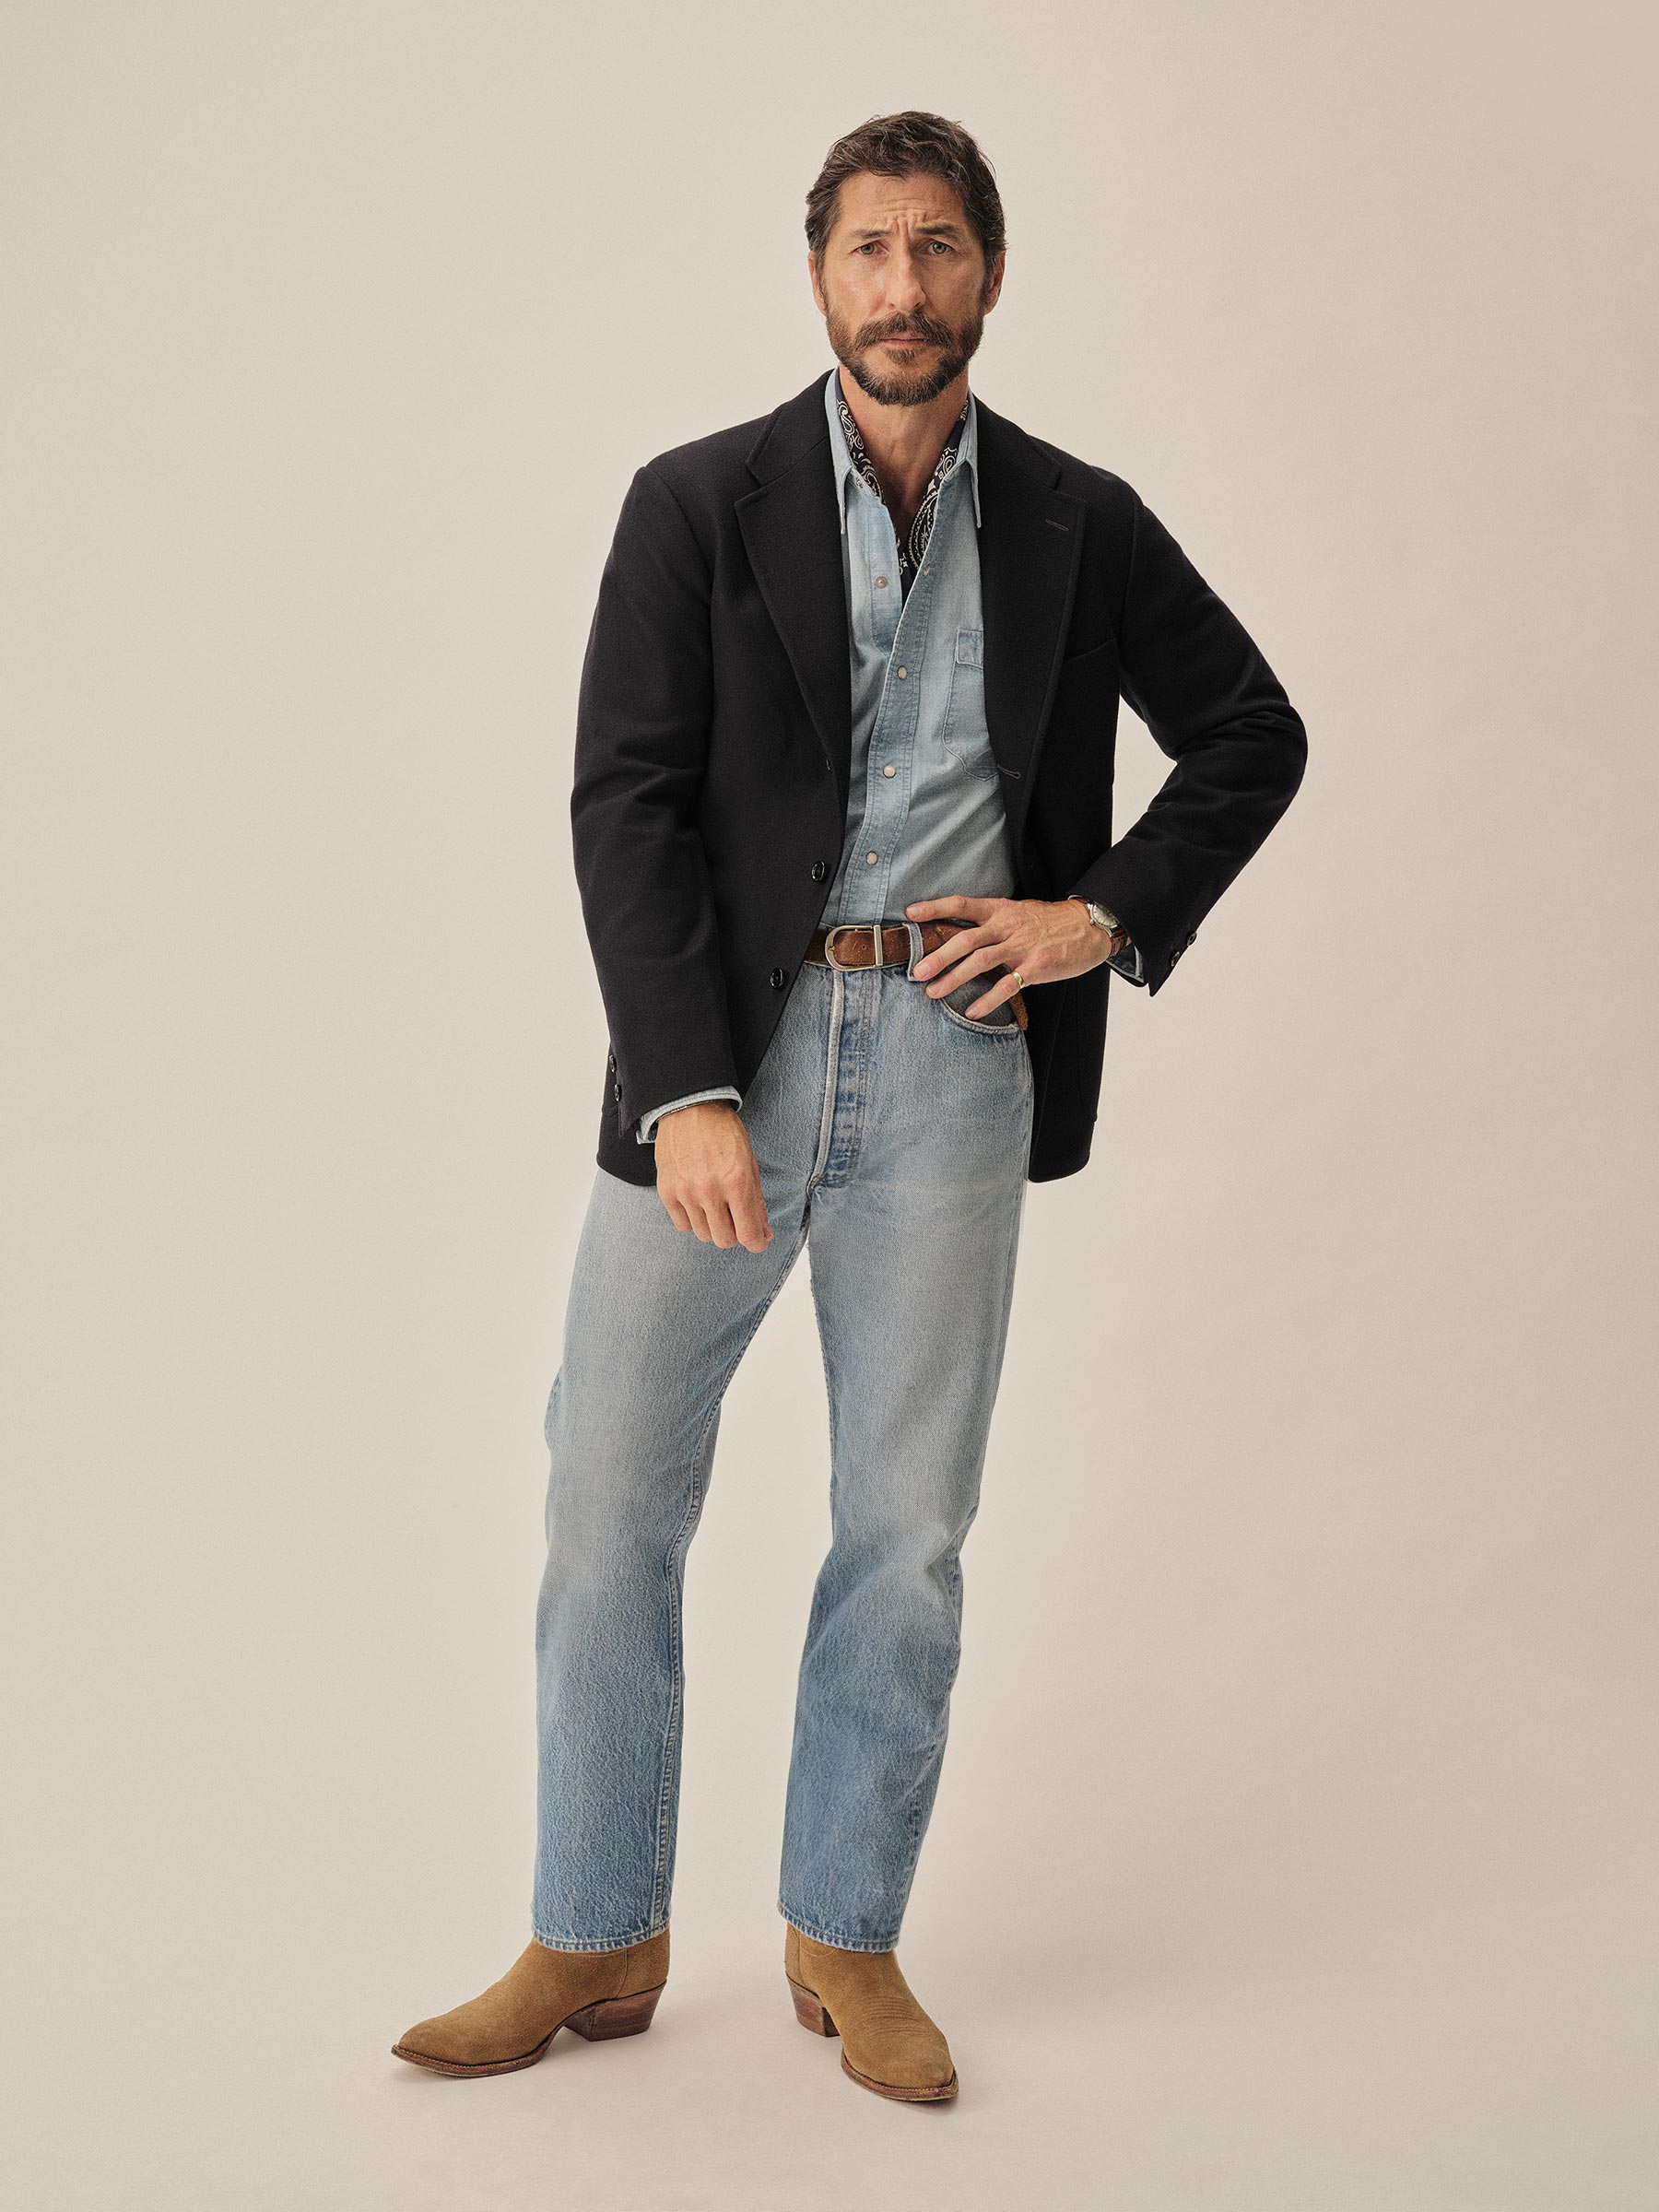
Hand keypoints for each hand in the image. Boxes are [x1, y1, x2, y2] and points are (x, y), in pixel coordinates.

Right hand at [654, 1101, 773, 1252]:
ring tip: (715, 1204)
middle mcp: (709, 1190)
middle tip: (735, 1217)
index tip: (757, 1241)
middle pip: (724, 1240)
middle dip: (734, 1233)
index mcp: (736, 1182)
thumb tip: (763, 1234)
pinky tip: (697, 1202)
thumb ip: (756, 1203)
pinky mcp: (667, 1191)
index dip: (756, 1243)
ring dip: (713, 1226)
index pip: (748, 1234)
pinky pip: (682, 1225)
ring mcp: (685, 1192)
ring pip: (703, 1234)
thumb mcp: (750, 1164)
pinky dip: (693, 1220)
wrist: (690, 1109)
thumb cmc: (724, 1133)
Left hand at [905, 895, 1130, 1017]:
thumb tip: (957, 934)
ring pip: (981, 962)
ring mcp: (1021, 947)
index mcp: (1000, 909)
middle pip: (966, 939)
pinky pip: (1007, 986)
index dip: (935, 907)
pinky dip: (987, 1000)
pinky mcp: (1036, 967)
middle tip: (917, 971)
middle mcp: (1007, 926)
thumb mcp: (1017, 912)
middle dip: (938, 955)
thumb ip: (990, 921)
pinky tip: (972, 1011)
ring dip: (954, 979)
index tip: (910, 913)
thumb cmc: (1048, 922)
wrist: (1088, 927)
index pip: (961, 904)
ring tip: (934, 993)